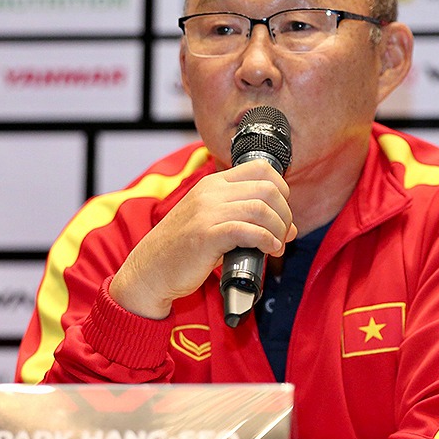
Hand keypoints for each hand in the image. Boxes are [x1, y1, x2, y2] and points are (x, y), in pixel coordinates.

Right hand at [108, 158, 296, 318]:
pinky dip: (267, 241)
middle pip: (268, 189)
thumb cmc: (182, 250)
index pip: (261, 168)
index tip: (282, 213)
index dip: (281, 189)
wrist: (149, 270)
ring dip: (278, 230)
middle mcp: (211, 193)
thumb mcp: (212, 221)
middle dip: (284, 214)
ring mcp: (207, 212)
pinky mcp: (206, 235)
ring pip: (262, 209)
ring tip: (276, 247)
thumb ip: (245, 217)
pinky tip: (269, 251)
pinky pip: (248, 230)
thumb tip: (289, 227)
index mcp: (213, 184)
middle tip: (283, 235)